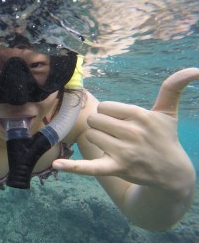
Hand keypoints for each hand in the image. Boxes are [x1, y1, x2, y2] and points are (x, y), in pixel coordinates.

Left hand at [53, 68, 198, 189]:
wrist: (171, 172)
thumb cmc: (164, 137)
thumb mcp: (168, 112)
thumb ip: (173, 87)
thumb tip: (195, 69)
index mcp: (140, 115)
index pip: (105, 106)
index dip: (110, 113)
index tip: (123, 122)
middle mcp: (132, 133)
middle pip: (95, 120)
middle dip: (102, 125)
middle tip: (118, 134)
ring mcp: (124, 152)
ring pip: (91, 137)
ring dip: (99, 140)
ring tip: (116, 146)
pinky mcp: (116, 169)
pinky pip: (89, 167)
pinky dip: (72, 167)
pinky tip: (56, 165)